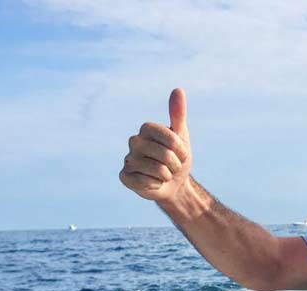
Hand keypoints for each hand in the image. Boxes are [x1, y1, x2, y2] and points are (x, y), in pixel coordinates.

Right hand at [119, 88, 192, 203]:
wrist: (175, 184)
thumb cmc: (178, 158)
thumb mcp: (182, 136)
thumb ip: (178, 115)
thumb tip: (178, 89)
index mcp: (146, 129)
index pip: (170, 137)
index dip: (181, 149)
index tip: (181, 153)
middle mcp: (134, 141)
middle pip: (165, 155)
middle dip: (176, 164)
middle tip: (173, 166)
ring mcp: (128, 159)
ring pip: (157, 170)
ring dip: (167, 176)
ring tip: (164, 174)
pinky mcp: (125, 176)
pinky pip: (145, 182)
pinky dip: (155, 185)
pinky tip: (153, 183)